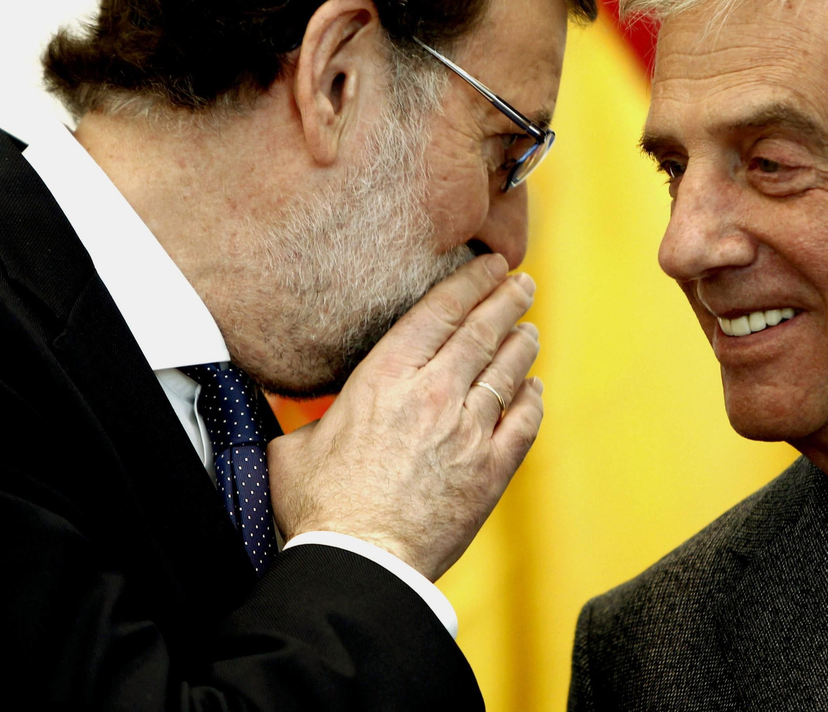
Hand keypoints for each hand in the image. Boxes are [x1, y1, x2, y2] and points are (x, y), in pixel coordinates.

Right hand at [267, 254, 543, 579]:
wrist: (360, 562)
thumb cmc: (319, 509)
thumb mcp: (295, 446)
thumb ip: (307, 417)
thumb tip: (293, 411)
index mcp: (386, 377)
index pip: (439, 311)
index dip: (470, 282)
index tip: (490, 265)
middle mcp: (434, 393)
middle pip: (481, 331)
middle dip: (506, 301)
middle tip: (522, 283)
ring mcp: (469, 431)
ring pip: (507, 372)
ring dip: (522, 345)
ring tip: (529, 329)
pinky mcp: (491, 470)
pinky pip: (524, 423)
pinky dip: (532, 400)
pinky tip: (534, 389)